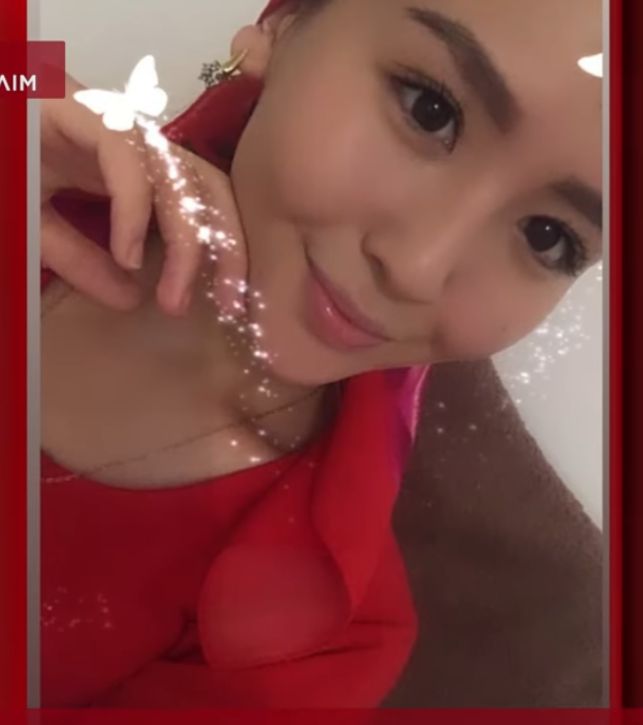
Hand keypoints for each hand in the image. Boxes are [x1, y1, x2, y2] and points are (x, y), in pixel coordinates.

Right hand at [41, 73, 247, 316]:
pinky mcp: (80, 106)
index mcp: (133, 166)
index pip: (203, 199)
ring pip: (177, 174)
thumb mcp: (40, 228)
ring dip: (186, 242)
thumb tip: (132, 300)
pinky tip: (126, 254)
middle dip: (229, 247)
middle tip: (230, 304)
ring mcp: (111, 121)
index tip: (230, 302)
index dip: (226, 248)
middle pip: (208, 186)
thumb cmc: (6, 167)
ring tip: (172, 299)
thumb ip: (82, 260)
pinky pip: (125, 156)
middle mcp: (134, 142)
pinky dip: (132, 209)